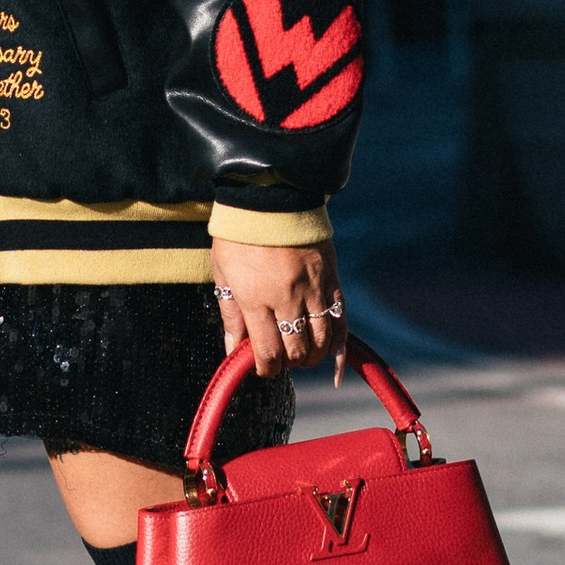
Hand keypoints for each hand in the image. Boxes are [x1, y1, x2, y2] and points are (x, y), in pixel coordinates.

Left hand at [213, 238, 345, 381]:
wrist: (269, 196)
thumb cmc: (239, 236)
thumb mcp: (223, 274)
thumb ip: (230, 315)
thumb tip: (232, 351)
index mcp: (255, 298)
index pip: (267, 352)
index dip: (266, 369)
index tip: (263, 368)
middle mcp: (287, 298)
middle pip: (296, 351)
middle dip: (288, 363)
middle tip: (281, 358)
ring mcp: (313, 289)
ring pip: (321, 340)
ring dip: (312, 355)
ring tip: (302, 354)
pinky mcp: (331, 279)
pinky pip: (341, 320)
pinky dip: (340, 345)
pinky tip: (334, 358)